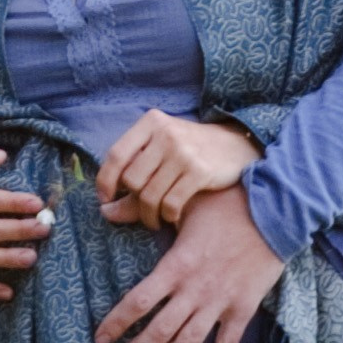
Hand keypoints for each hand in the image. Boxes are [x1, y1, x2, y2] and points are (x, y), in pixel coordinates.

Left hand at [93, 185, 283, 342]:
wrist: (275, 212)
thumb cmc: (227, 204)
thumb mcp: (182, 204)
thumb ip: (142, 210)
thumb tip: (105, 211)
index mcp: (176, 265)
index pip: (138, 302)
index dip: (116, 324)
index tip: (100, 339)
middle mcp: (195, 289)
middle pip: (158, 331)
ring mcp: (220, 302)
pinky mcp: (243, 308)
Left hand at [96, 111, 260, 228]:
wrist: (237, 146)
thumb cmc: (190, 152)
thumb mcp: (160, 153)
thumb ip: (132, 178)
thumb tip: (105, 212)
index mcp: (151, 122)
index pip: (116, 155)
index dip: (105, 181)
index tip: (105, 199)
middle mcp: (166, 134)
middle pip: (132, 179)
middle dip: (133, 202)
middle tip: (142, 210)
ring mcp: (183, 152)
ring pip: (150, 195)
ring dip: (149, 215)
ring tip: (155, 219)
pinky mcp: (200, 171)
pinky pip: (171, 203)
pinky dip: (168, 215)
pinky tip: (172, 215)